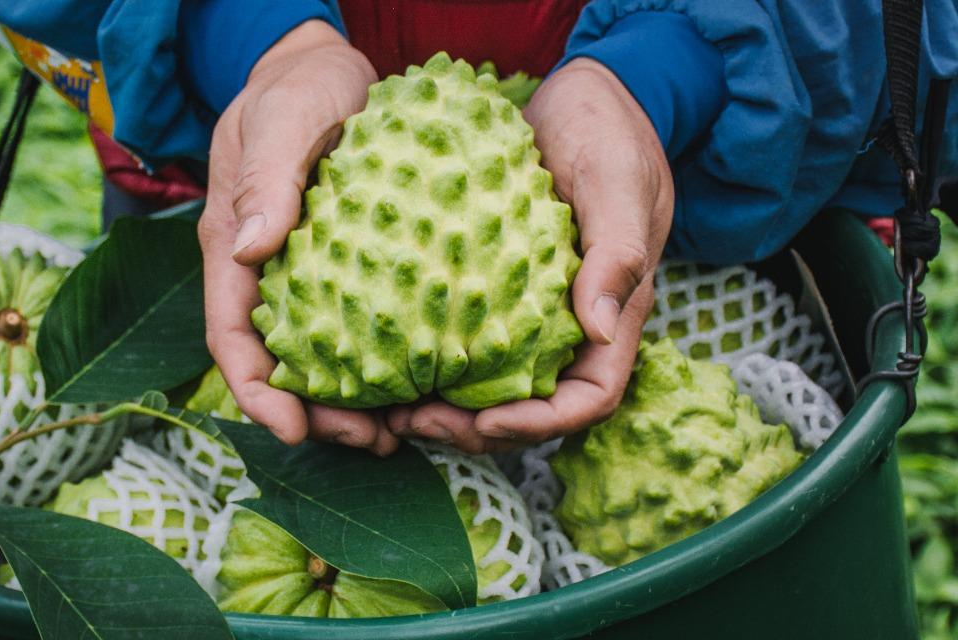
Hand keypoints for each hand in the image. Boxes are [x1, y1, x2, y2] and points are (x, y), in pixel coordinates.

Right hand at [197, 21, 399, 455]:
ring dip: (357, 401)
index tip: (289, 428)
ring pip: (325, 357)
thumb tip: (249, 246)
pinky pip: (365, 326)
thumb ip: (264, 179)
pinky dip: (389, 362)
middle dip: (316, 414)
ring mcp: (311, 274)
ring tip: (402, 431)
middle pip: (281, 365)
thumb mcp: (278, 120)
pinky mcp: (354, 267)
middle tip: (370, 441)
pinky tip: (427, 381)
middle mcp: (269, 273)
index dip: (254, 392)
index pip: (232, 336)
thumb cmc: (296, 88)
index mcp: (234, 248)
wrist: (331, 67)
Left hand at [387, 57, 673, 453]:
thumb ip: (618, 253)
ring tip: (390, 411)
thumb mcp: (619, 184)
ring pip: (490, 385)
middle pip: (530, 406)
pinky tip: (385, 359)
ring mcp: (529, 309)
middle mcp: (569, 324)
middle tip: (412, 423)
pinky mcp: (492, 286)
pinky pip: (463, 339)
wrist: (580, 95)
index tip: (484, 421)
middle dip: (475, 429)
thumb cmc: (609, 133)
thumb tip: (599, 330)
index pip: (589, 398)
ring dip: (445, 408)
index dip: (540, 424)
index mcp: (612, 313)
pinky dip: (429, 360)